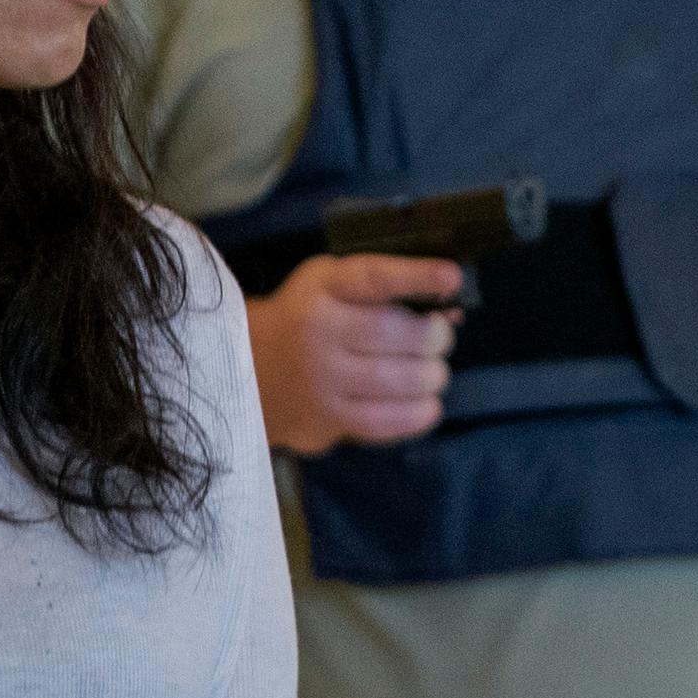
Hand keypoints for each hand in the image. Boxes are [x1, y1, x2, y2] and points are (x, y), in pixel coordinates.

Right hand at [246, 255, 461, 455]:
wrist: (246, 367)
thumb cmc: (304, 318)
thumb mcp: (331, 285)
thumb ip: (384, 291)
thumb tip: (451, 309)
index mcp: (322, 289)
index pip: (374, 278)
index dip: (416, 276)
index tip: (451, 277)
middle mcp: (319, 332)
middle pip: (392, 333)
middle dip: (434, 337)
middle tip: (439, 340)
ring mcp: (321, 378)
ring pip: (393, 380)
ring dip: (430, 377)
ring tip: (433, 373)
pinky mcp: (326, 417)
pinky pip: (382, 421)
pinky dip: (416, 414)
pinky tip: (427, 404)